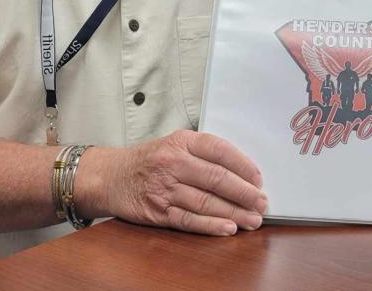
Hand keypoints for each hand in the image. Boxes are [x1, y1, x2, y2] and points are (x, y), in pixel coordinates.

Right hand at [91, 130, 266, 235]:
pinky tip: (228, 228)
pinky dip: (211, 226)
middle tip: (261, 202)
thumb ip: (203, 153)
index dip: (243, 165)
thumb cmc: (149, 161)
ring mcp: (165, 188)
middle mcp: (173, 163)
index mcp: (181, 142)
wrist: (110, 177)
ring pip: (206, 202)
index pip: (219, 150)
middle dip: (244, 193)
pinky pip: (189, 220)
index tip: (259, 178)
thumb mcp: (174, 144)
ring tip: (253, 219)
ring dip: (234, 213)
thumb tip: (242, 170)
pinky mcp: (158, 211)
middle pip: (217, 178)